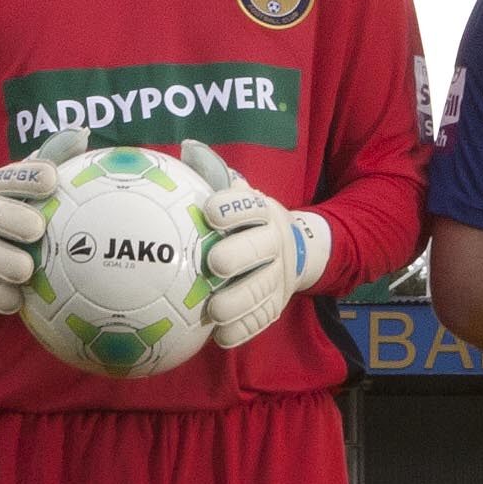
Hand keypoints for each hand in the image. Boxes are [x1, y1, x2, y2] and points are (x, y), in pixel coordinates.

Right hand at [0, 127, 84, 318]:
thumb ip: (52, 157)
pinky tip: (15, 302)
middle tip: (36, 228)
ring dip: (4, 261)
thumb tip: (82, 133)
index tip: (51, 179)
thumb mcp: (27, 178)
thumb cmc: (15, 203)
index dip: (28, 177)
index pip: (9, 178)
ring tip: (26, 270)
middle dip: (12, 220)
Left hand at [197, 180, 334, 347]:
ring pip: (262, 290)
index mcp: (264, 214)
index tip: (209, 211)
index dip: (233, 208)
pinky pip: (261, 320)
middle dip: (240, 255)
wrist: (294, 253)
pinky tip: (221, 336)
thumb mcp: (239, 195)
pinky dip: (243, 330)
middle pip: (262, 250)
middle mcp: (276, 245)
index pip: (252, 207)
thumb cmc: (248, 222)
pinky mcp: (275, 306)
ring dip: (239, 301)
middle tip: (215, 263)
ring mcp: (278, 278)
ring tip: (215, 310)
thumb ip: (213, 174)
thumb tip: (188, 147)